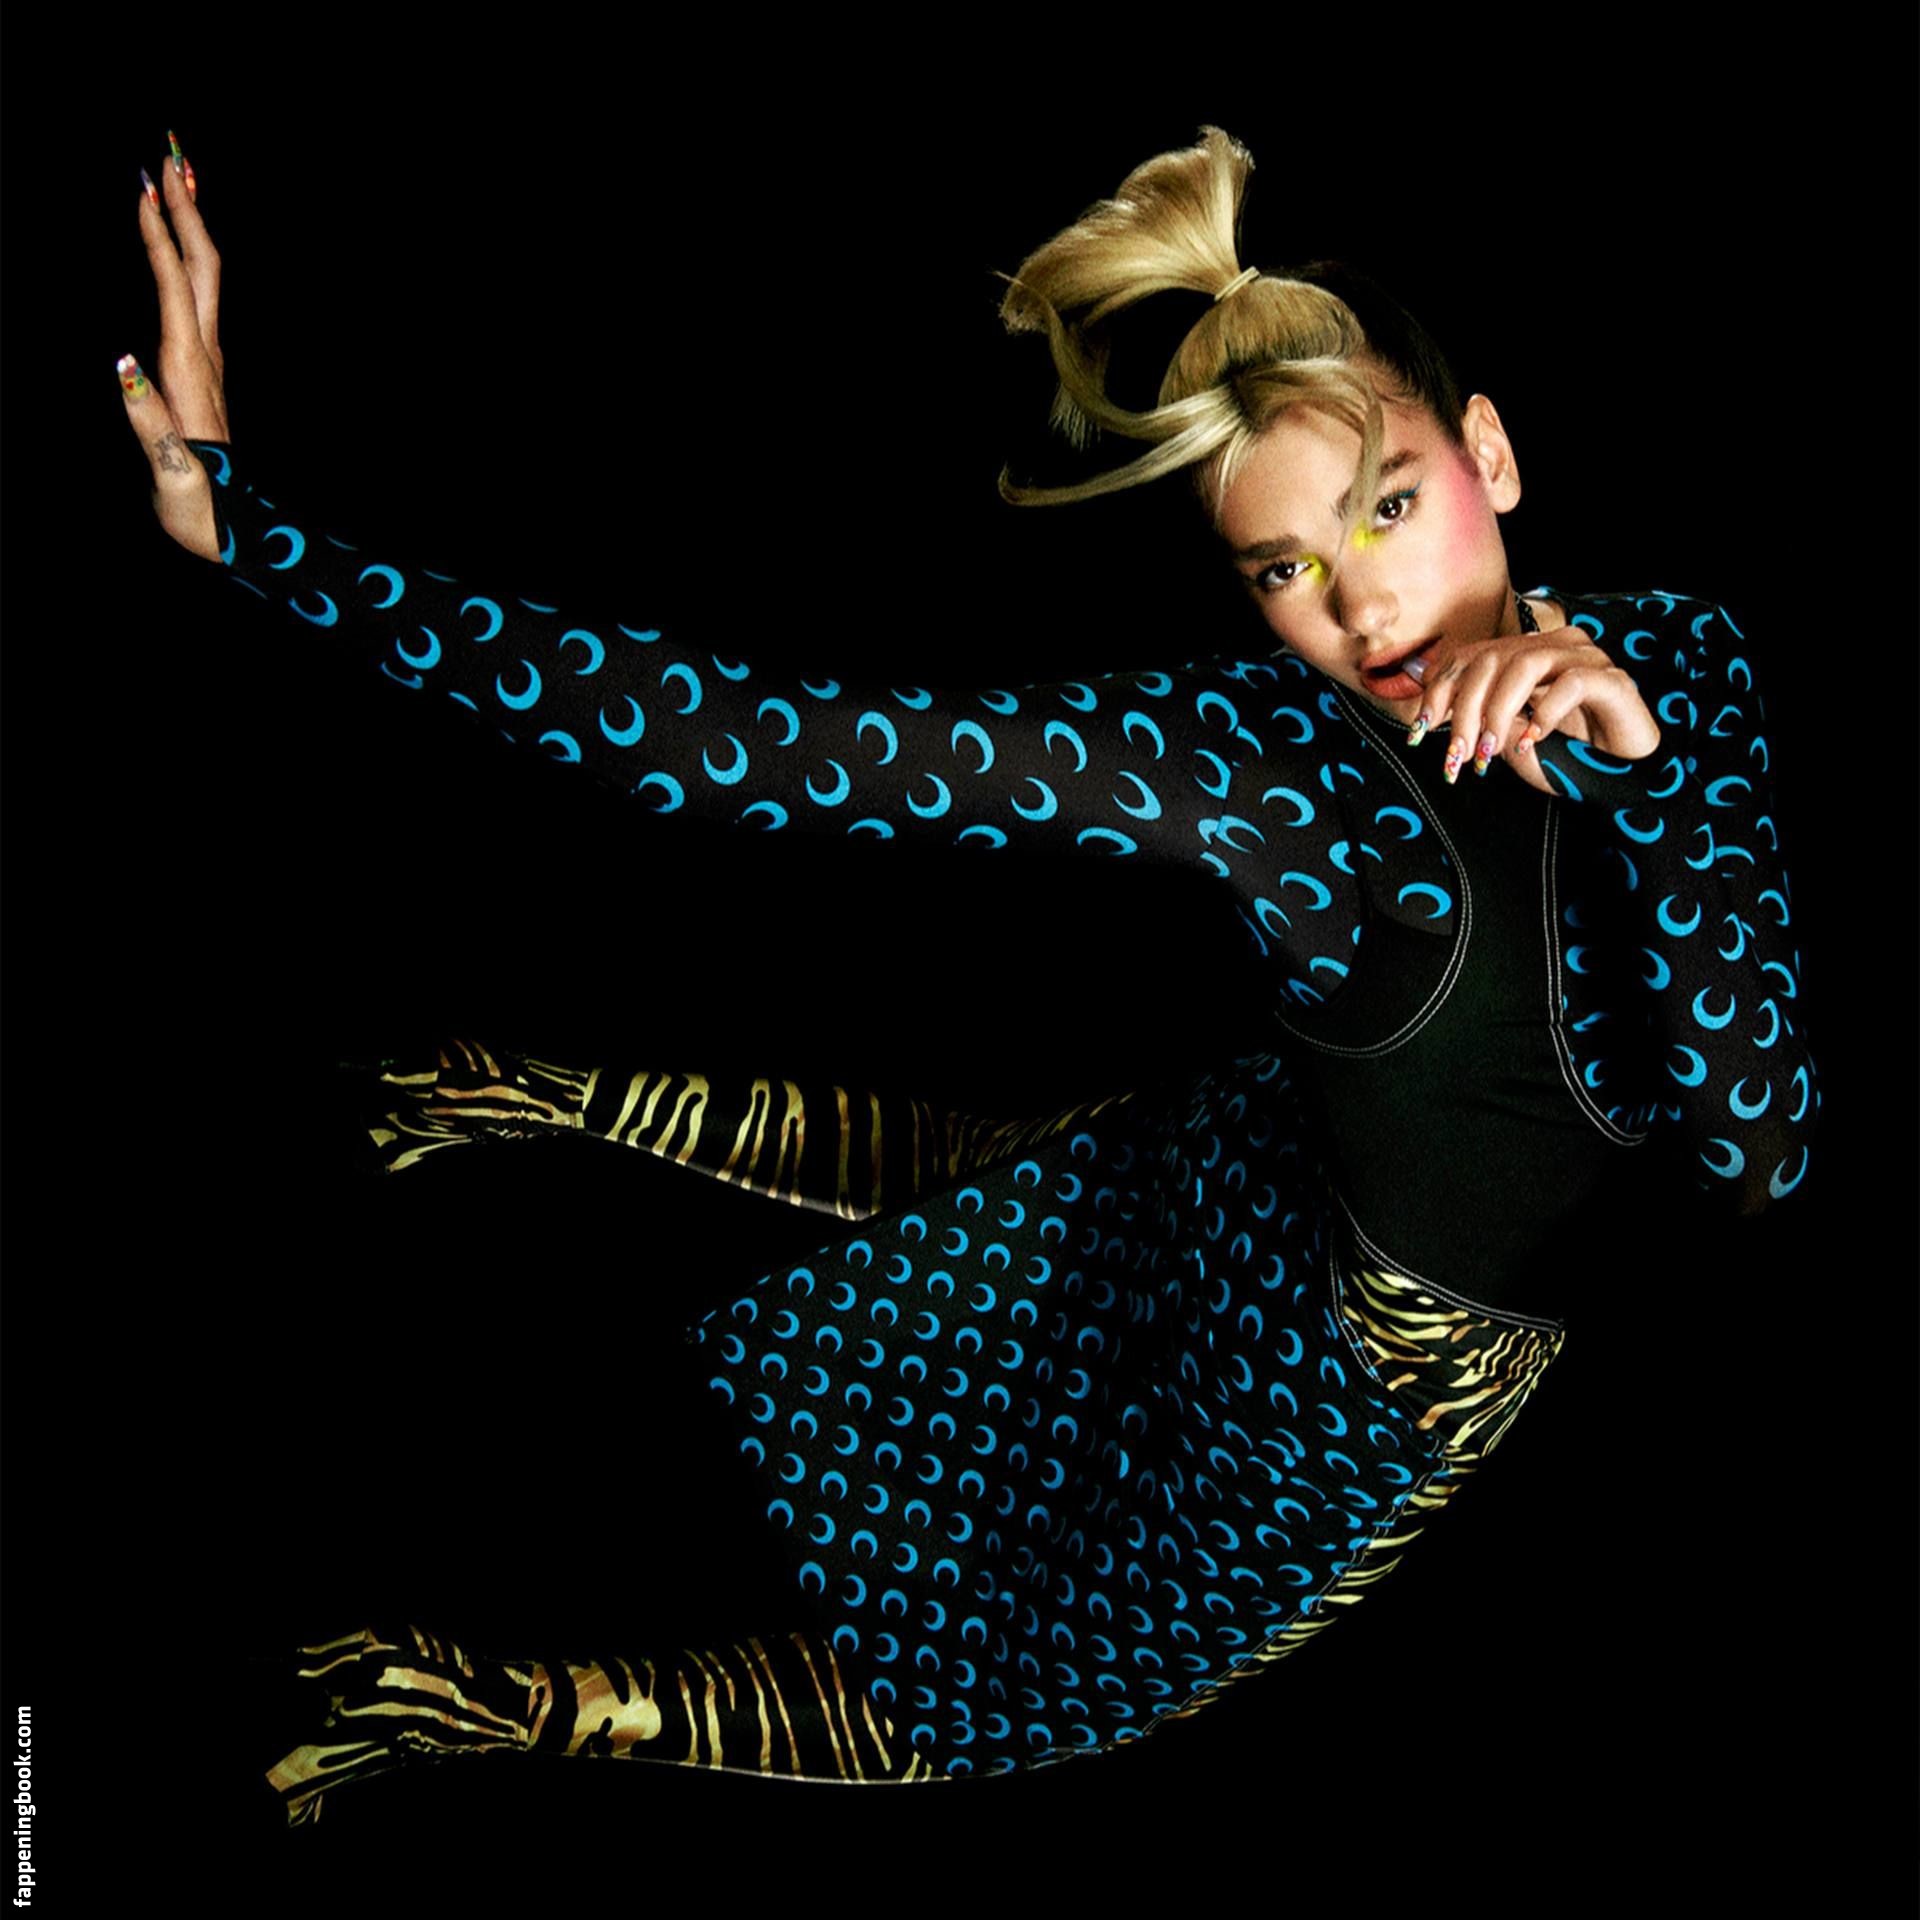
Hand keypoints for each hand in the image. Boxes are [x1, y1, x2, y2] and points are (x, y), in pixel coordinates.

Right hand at [118, 140, 225, 562]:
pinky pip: (195, 299)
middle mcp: (204, 356)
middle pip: (202, 267)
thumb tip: (120, 362)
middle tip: (172, 151)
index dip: (158, 236)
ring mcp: (207, 361)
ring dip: (190, 224)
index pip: (174, 288)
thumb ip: (145, 420)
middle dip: (187, 208)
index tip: (145, 187)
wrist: (236, 532)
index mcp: (190, 370)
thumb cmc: (200, 507)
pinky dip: (184, 258)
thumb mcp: (169, 472)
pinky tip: (176, 247)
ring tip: (177, 178)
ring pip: (204, 278)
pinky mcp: (203, 372)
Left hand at [1413, 614, 1659, 792]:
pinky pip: (1571, 683)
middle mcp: (1554, 647)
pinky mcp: (1612, 680)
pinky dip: (1544, 713)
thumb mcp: (1506, 739)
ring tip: (1490, 751)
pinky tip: (1533, 740)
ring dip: (1498, 712)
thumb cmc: (1566, 756)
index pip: (1470, 655)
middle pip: (1492, 658)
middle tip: (1458, 755)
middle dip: (1464, 710)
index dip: (1439, 690)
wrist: (1622, 776)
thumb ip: (1476, 721)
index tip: (1420, 730)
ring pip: (1526, 664)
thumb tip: (1426, 712)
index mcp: (1525, 654)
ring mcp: (1585, 659)